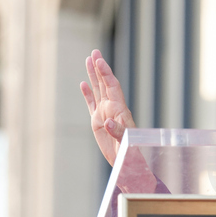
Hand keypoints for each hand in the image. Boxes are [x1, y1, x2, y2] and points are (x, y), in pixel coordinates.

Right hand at [80, 49, 134, 166]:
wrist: (129, 164)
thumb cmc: (132, 154)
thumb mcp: (126, 143)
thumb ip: (118, 131)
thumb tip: (107, 121)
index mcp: (120, 110)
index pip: (112, 87)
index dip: (106, 73)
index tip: (99, 61)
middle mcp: (113, 109)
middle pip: (105, 84)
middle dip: (100, 68)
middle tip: (94, 52)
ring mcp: (105, 114)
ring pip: (98, 90)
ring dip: (93, 76)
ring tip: (88, 60)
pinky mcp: (98, 123)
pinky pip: (91, 104)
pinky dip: (87, 94)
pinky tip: (83, 83)